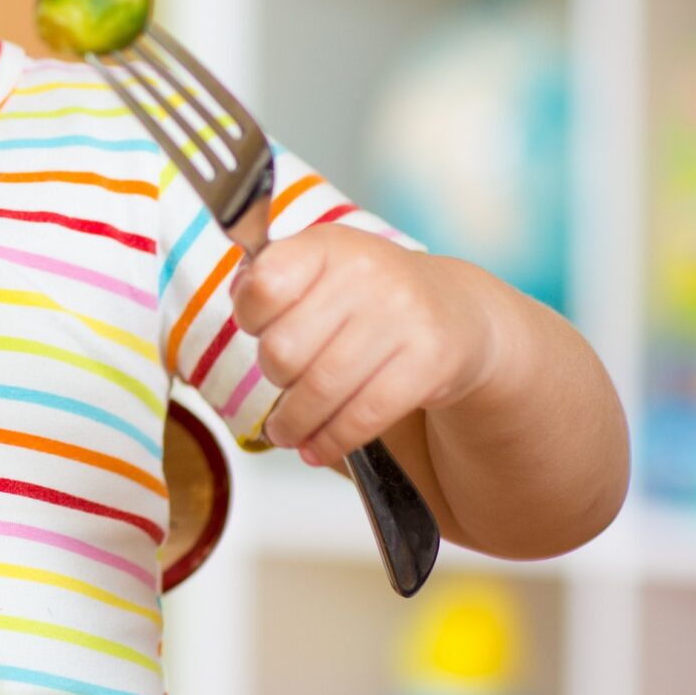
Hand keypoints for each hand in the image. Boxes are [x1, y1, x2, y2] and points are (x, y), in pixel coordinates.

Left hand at [228, 225, 499, 469]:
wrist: (456, 311)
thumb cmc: (370, 296)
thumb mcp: (324, 269)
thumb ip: (275, 280)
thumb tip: (239, 300)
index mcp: (329, 245)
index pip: (264, 287)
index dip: (250, 319)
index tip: (259, 333)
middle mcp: (367, 272)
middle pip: (285, 350)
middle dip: (275, 379)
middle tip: (282, 387)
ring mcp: (403, 315)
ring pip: (321, 390)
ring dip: (294, 424)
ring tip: (286, 433)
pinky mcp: (430, 360)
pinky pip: (364, 416)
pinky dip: (331, 441)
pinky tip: (317, 449)